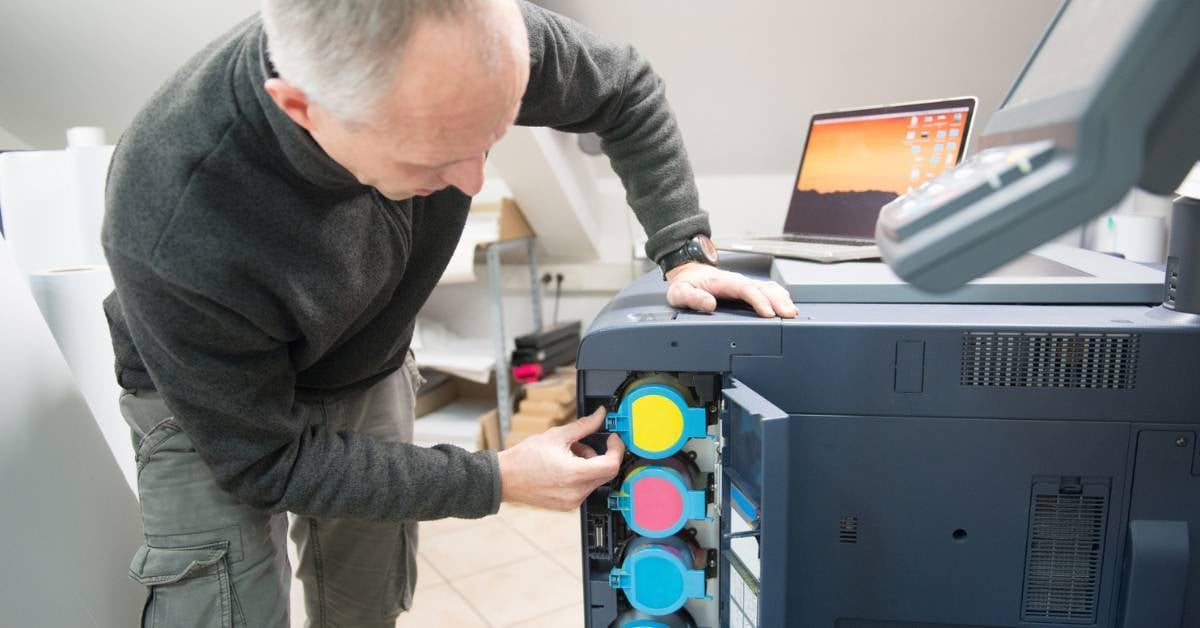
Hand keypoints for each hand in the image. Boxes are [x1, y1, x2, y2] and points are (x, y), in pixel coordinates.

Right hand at [497, 406, 624, 509]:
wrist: (504, 479)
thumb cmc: (524, 459)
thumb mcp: (557, 436)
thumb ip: (584, 426)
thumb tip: (599, 415)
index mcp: (576, 474)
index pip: (612, 465)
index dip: (616, 449)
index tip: (612, 439)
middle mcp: (577, 492)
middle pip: (605, 473)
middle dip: (599, 455)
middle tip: (582, 444)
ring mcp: (572, 502)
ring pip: (594, 480)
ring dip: (588, 465)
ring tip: (566, 455)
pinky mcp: (567, 506)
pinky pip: (584, 489)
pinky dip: (580, 475)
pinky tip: (563, 467)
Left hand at [665, 262, 796, 317]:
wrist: (688, 271)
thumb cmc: (686, 283)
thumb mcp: (680, 293)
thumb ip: (693, 298)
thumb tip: (709, 304)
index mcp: (723, 282)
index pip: (746, 289)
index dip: (759, 300)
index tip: (768, 313)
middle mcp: (737, 281)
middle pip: (763, 288)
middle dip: (777, 301)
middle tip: (788, 314)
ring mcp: (744, 284)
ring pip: (768, 288)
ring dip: (782, 299)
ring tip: (792, 312)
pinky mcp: (748, 288)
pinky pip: (768, 290)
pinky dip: (780, 296)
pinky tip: (787, 305)